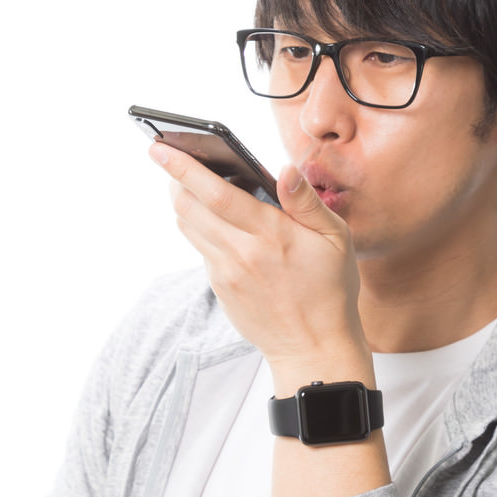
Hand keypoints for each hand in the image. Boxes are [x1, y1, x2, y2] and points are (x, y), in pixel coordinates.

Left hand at [151, 142, 366, 375]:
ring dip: (184, 202)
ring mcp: (226, 273)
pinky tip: (217, 221)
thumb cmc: (330, 289)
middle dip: (174, 179)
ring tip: (192, 185)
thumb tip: (285, 168)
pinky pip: (201, 248)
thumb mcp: (336, 239)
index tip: (160, 149)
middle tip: (171, 159)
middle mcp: (241, 253)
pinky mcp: (220, 288)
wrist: (314, 347)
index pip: (214, 193)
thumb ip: (306, 202)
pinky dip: (201, 227)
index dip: (183, 168)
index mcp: (270, 234)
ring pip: (188, 226)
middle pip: (188, 207)